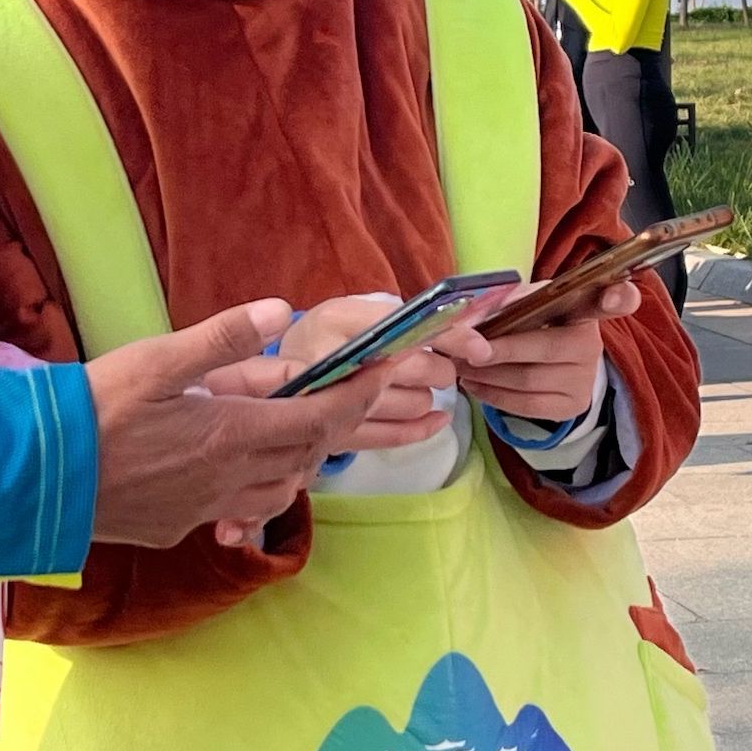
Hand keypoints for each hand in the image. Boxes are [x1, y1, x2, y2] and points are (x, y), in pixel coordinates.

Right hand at [84, 300, 392, 549]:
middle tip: (332, 395)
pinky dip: (252, 488)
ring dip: (295, 463)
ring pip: (278, 493)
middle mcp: (229, 480)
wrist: (33, 482)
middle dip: (330, 426)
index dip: (359, 396)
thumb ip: (222, 340)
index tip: (383, 372)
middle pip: (306, 458)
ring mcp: (203, 510)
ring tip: (287, 433)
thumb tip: (281, 313)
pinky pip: (235, 512)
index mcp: (231, 434)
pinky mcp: (176, 528)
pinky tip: (228, 470)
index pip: (321, 419)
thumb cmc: (91, 413)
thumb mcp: (156, 361)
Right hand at [270, 292, 465, 452]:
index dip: (451, 337)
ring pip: (413, 404)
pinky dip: (424, 427)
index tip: (481, 348)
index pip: (408, 328)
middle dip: (439, 369)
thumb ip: (405, 317)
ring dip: (425, 396)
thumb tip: (468, 331)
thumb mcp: (355, 312)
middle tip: (435, 365)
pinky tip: (437, 418)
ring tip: (412, 385)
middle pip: (415, 369)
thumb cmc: (326, 337)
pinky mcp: (338, 438)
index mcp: (338, 320)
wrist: (270, 375)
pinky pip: (396, 437)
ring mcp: (334, 405)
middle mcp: (334, 362)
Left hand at [449, 277, 640, 431]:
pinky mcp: (572, 406)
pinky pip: (526, 406)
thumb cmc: (539, 325)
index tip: (618, 294)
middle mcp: (592, 345)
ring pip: (527, 380)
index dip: (618, 297)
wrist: (559, 366)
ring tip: (459, 366)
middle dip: (496, 349)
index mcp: (585, 309)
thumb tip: (474, 315)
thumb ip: (511, 302)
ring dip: (485, 374)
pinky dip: (493, 395)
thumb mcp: (531, 305)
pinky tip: (475, 385)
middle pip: (542, 347)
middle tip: (462, 347)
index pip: (611, 301)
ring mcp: (584, 379)